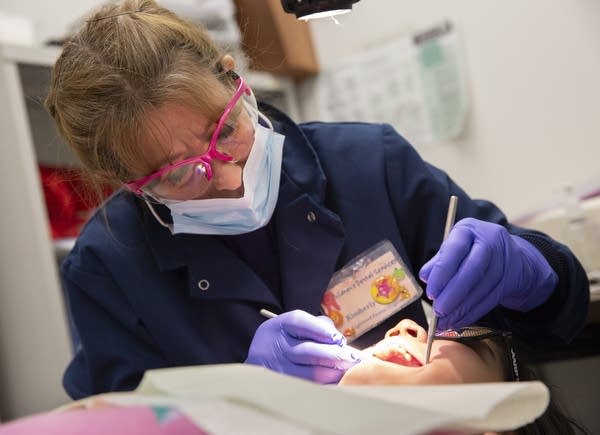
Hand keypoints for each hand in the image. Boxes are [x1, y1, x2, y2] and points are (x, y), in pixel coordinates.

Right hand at [245, 309, 360, 383]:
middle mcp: (276, 346)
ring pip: (311, 373)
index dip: (321, 329)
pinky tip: (338, 380)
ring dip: (334, 372)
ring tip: (349, 369)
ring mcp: (278, 369)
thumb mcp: (293, 325)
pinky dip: (328, 384)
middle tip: (352, 357)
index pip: (299, 322)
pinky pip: (310, 387)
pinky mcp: (284, 385)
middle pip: (307, 351)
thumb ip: (317, 325)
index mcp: (279, 326)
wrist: (261, 357)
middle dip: (334, 355)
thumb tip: (338, 339)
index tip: (338, 337)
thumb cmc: (286, 337)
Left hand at [419, 218, 556, 329]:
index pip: (455, 249)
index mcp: (469, 230)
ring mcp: (504, 260)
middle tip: (438, 311)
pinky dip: (473, 313)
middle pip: (473, 269)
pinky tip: (459, 322)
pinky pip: (491, 300)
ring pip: (483, 288)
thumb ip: (438, 261)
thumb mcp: (453, 248)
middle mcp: (490, 241)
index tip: (431, 293)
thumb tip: (425, 276)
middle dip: (454, 294)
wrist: (510, 255)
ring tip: (445, 321)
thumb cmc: (471, 250)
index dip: (443, 272)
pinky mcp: (511, 279)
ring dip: (462, 309)